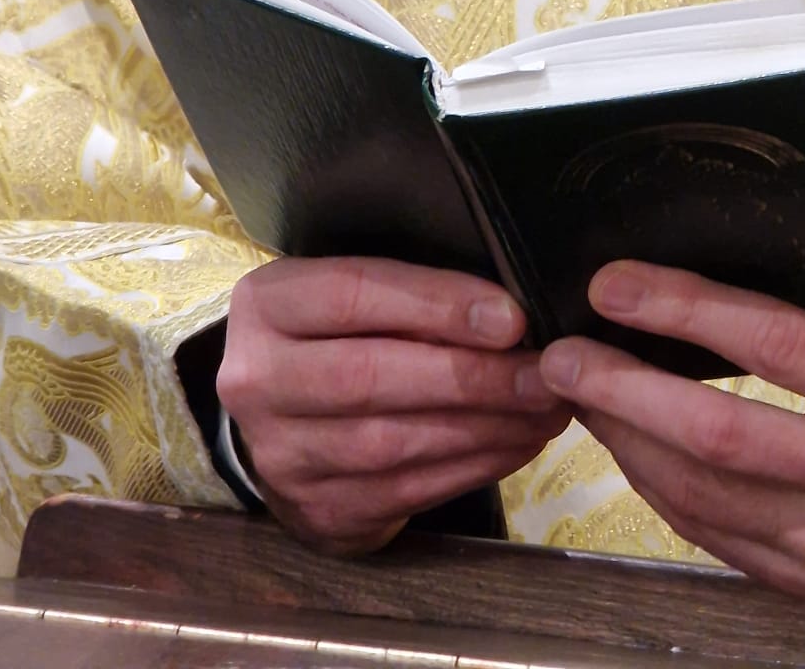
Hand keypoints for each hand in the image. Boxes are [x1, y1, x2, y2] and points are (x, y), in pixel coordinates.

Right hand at [218, 256, 572, 554]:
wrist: (278, 420)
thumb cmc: (337, 333)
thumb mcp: (352, 293)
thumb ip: (411, 292)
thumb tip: (510, 309)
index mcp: (268, 305)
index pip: (353, 295)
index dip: (436, 304)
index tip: (511, 316)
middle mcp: (258, 381)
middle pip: (371, 377)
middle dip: (472, 376)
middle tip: (547, 373)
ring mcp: (282, 456)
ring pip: (392, 444)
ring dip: (483, 427)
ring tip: (546, 408)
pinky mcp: (317, 511)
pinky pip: (406, 491)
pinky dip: (472, 466)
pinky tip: (517, 442)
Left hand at [538, 262, 804, 611]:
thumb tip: (718, 276)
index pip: (772, 343)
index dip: (684, 310)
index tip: (617, 285)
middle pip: (717, 434)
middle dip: (623, 389)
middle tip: (562, 353)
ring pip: (702, 496)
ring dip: (626, 442)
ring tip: (582, 394)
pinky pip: (717, 538)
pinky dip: (662, 490)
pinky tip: (632, 450)